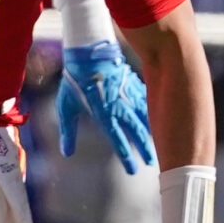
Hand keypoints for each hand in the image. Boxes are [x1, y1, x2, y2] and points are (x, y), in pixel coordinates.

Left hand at [58, 40, 157, 172]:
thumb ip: (68, 132)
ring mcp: (129, 95)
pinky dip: (151, 113)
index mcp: (104, 114)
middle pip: (137, 131)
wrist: (88, 52)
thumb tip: (66, 153)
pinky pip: (146, 102)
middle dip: (145, 148)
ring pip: (145, 117)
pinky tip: (155, 120)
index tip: (133, 170)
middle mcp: (120, 106)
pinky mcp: (134, 85)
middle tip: (152, 162)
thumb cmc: (74, 80)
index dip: (126, 157)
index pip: (118, 140)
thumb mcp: (66, 107)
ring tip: (157, 142)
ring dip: (151, 132)